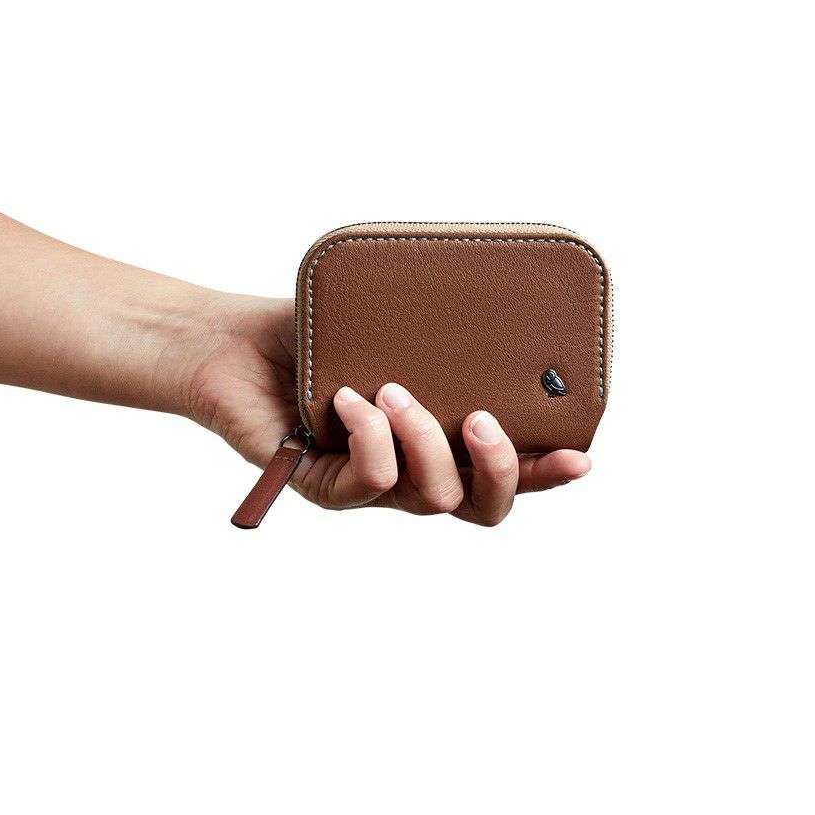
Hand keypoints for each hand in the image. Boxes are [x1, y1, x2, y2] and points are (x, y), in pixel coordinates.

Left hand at [183, 295, 590, 525]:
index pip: (505, 472)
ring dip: (424, 444)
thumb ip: (444, 332)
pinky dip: (368, 438)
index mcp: (440, 441)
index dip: (546, 474)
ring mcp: (367, 486)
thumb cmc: (317, 330)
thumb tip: (503, 306)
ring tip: (396, 390)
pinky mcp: (320, 486)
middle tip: (482, 418)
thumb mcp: (392, 324)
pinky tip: (351, 396)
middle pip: (480, 508)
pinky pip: (365, 483)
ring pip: (429, 499)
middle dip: (497, 470)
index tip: (581, 457)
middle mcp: (410, 472)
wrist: (233, 340)